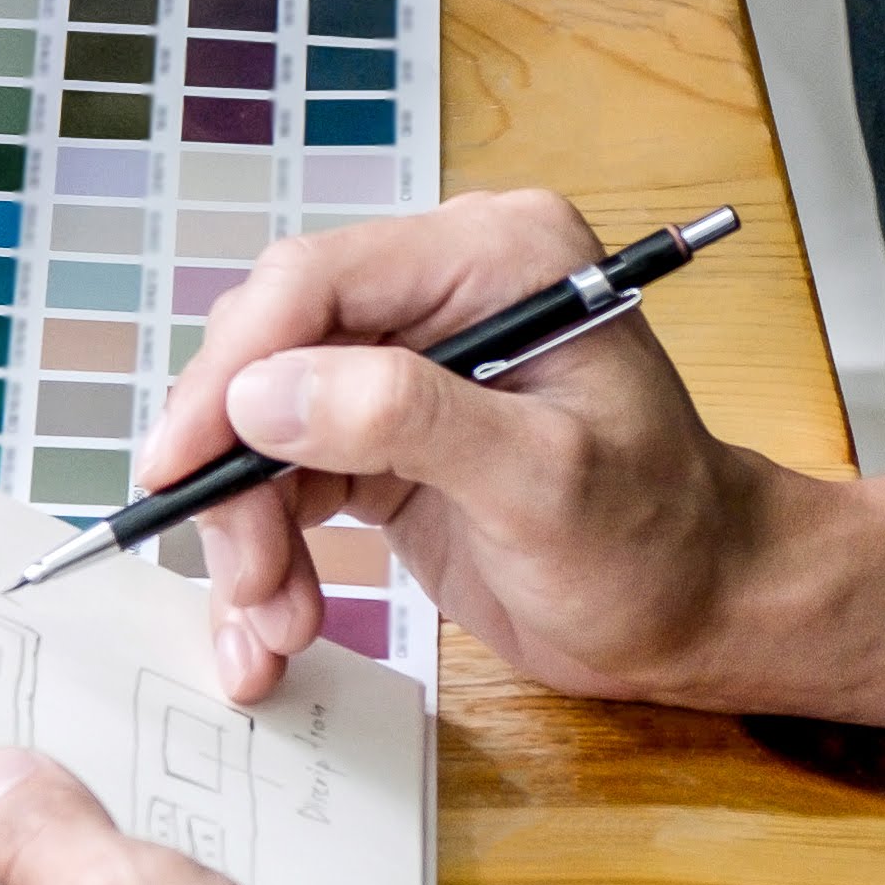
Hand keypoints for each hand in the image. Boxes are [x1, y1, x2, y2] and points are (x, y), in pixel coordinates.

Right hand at [163, 193, 830, 709]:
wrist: (703, 614)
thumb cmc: (659, 543)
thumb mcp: (544, 482)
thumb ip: (405, 419)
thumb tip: (261, 394)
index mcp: (492, 257)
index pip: (314, 282)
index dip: (232, 371)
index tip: (181, 465)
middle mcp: (437, 291)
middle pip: (267, 355)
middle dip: (236, 474)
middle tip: (246, 581)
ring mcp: (402, 363)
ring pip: (257, 426)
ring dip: (246, 532)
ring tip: (272, 627)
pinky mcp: (377, 435)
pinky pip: (281, 476)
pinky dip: (266, 553)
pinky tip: (276, 622)